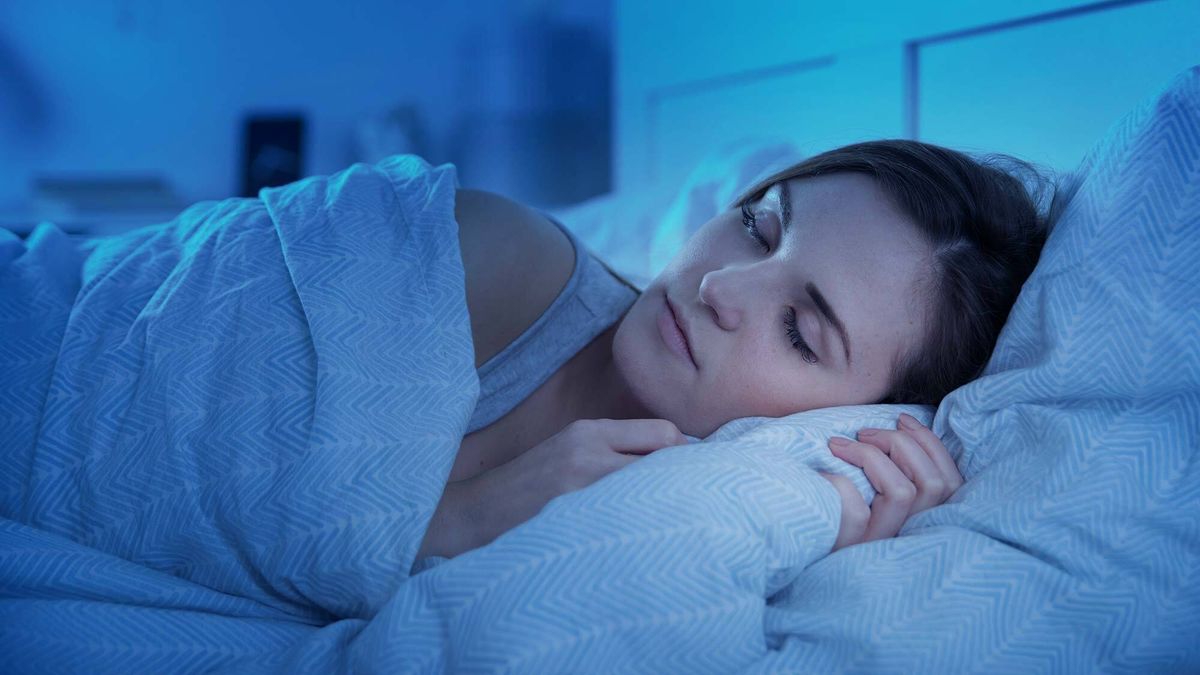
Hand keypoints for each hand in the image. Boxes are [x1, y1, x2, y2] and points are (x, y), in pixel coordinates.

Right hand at [418, 418, 686, 559]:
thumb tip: (674, 457)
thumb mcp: (569, 450)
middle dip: (683, 478)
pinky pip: (630, 518)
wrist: (479, 512)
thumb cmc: (532, 485)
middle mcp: (589, 450)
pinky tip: (642, 537)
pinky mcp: (577, 516)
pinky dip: (643, 525)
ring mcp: (583, 485)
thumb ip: (613, 448)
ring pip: (653, 489)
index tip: (688, 473)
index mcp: (589, 430)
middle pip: (666, 456)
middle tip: (689, 499)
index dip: (684, 453)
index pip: (663, 431)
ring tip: (667, 520)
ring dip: (665, 503)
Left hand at [818, 413, 962, 551]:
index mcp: (921, 519)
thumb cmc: (834, 505)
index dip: (930, 443)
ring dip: (871, 457)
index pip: (950, 482)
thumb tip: (903, 427)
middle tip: (863, 434)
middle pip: (934, 485)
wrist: (792, 546)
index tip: (902, 420)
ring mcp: (880, 545)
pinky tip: (822, 475)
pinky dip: (841, 484)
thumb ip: (897, 469)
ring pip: (902, 493)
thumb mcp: (872, 489)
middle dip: (900, 444)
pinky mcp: (850, 550)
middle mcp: (908, 536)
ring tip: (840, 446)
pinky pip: (857, 511)